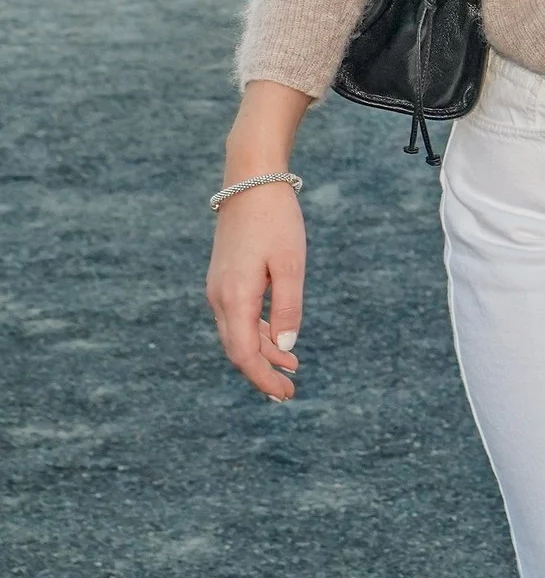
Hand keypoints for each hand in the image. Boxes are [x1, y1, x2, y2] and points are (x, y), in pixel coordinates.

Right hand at [206, 181, 306, 399]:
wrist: (250, 181)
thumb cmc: (276, 221)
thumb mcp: (291, 264)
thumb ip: (287, 308)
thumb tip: (286, 348)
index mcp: (234, 297)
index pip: (245, 354)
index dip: (263, 378)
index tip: (285, 395)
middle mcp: (219, 298)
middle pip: (238, 349)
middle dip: (262, 373)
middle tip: (288, 393)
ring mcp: (219, 288)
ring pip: (237, 334)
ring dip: (262, 353)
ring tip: (291, 367)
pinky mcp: (225, 279)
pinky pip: (238, 317)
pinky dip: (258, 333)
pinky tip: (278, 339)